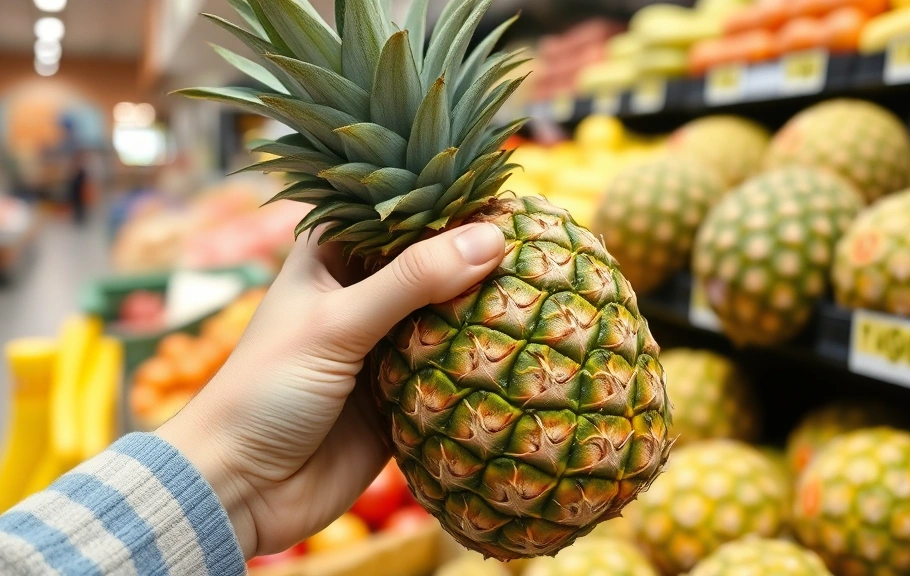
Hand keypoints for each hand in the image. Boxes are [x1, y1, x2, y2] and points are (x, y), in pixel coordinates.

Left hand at [156, 223, 505, 557]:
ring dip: (483, 314)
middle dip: (476, 262)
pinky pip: (449, 373)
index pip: (398, 214)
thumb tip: (491, 240)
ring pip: (446, 319)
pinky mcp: (401, 398)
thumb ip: (411, 281)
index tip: (508, 198)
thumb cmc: (266, 391)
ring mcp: (383, 348)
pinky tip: (524, 353)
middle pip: (430, 267)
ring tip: (545, 293)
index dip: (448, 204)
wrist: (239, 490)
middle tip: (540, 248)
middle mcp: (360, 297)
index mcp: (331, 259)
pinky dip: (477, 366)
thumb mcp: (336, 324)